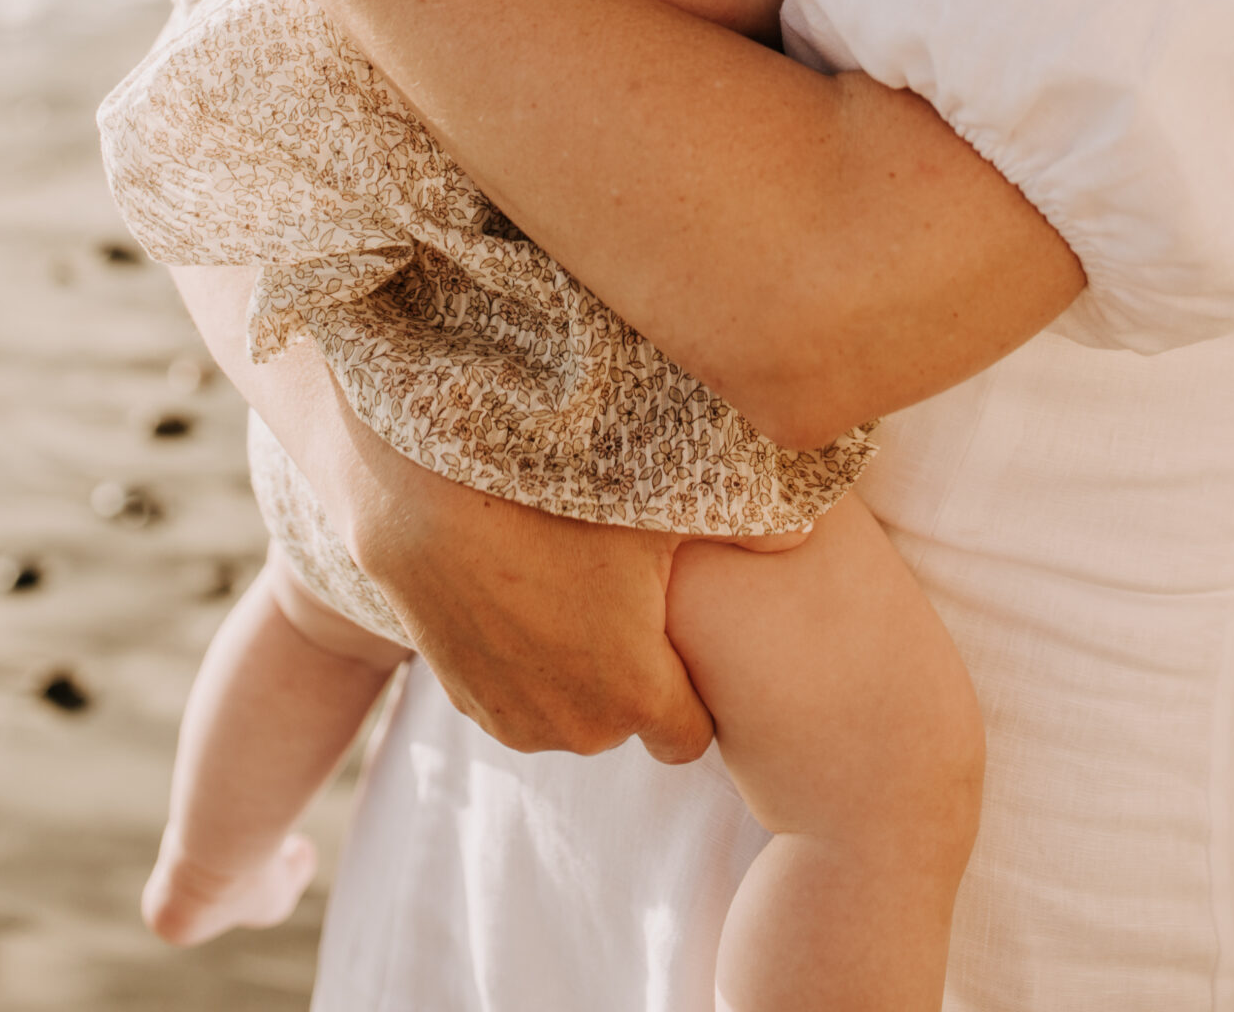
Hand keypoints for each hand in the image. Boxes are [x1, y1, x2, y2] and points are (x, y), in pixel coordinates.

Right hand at [351, 446, 714, 765]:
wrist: (424, 497)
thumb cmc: (553, 498)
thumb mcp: (658, 504)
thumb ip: (747, 527)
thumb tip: (809, 529)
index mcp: (638, 697)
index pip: (692, 735)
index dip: (694, 686)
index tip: (682, 634)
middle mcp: (580, 728)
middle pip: (629, 717)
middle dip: (633, 670)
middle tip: (622, 592)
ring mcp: (516, 720)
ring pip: (570, 708)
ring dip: (574, 669)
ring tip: (564, 583)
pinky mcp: (465, 701)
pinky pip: (518, 693)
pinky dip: (524, 659)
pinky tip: (518, 590)